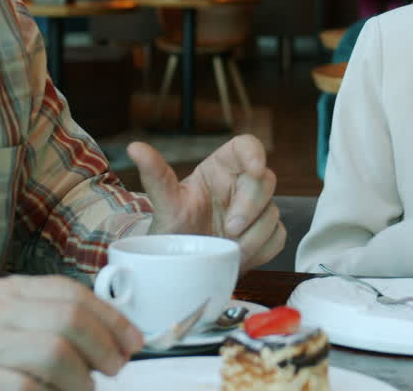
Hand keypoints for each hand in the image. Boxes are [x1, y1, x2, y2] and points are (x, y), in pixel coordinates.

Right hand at [0, 275, 141, 390]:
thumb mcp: (8, 323)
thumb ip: (51, 322)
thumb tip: (116, 339)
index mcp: (10, 291)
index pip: (71, 292)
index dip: (111, 318)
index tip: (133, 342)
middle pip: (68, 319)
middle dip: (103, 346)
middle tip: (115, 369)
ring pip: (53, 352)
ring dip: (81, 379)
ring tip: (84, 390)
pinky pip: (26, 387)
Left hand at [129, 134, 284, 273]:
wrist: (180, 266)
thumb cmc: (173, 229)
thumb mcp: (164, 203)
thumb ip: (156, 175)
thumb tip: (134, 147)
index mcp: (221, 168)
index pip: (247, 146)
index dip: (256, 153)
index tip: (255, 168)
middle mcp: (241, 184)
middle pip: (266, 180)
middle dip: (250, 207)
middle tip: (229, 229)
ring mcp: (256, 210)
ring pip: (274, 212)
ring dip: (253, 235)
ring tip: (227, 249)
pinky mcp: (265, 234)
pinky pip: (278, 236)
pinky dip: (260, 250)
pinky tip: (237, 256)